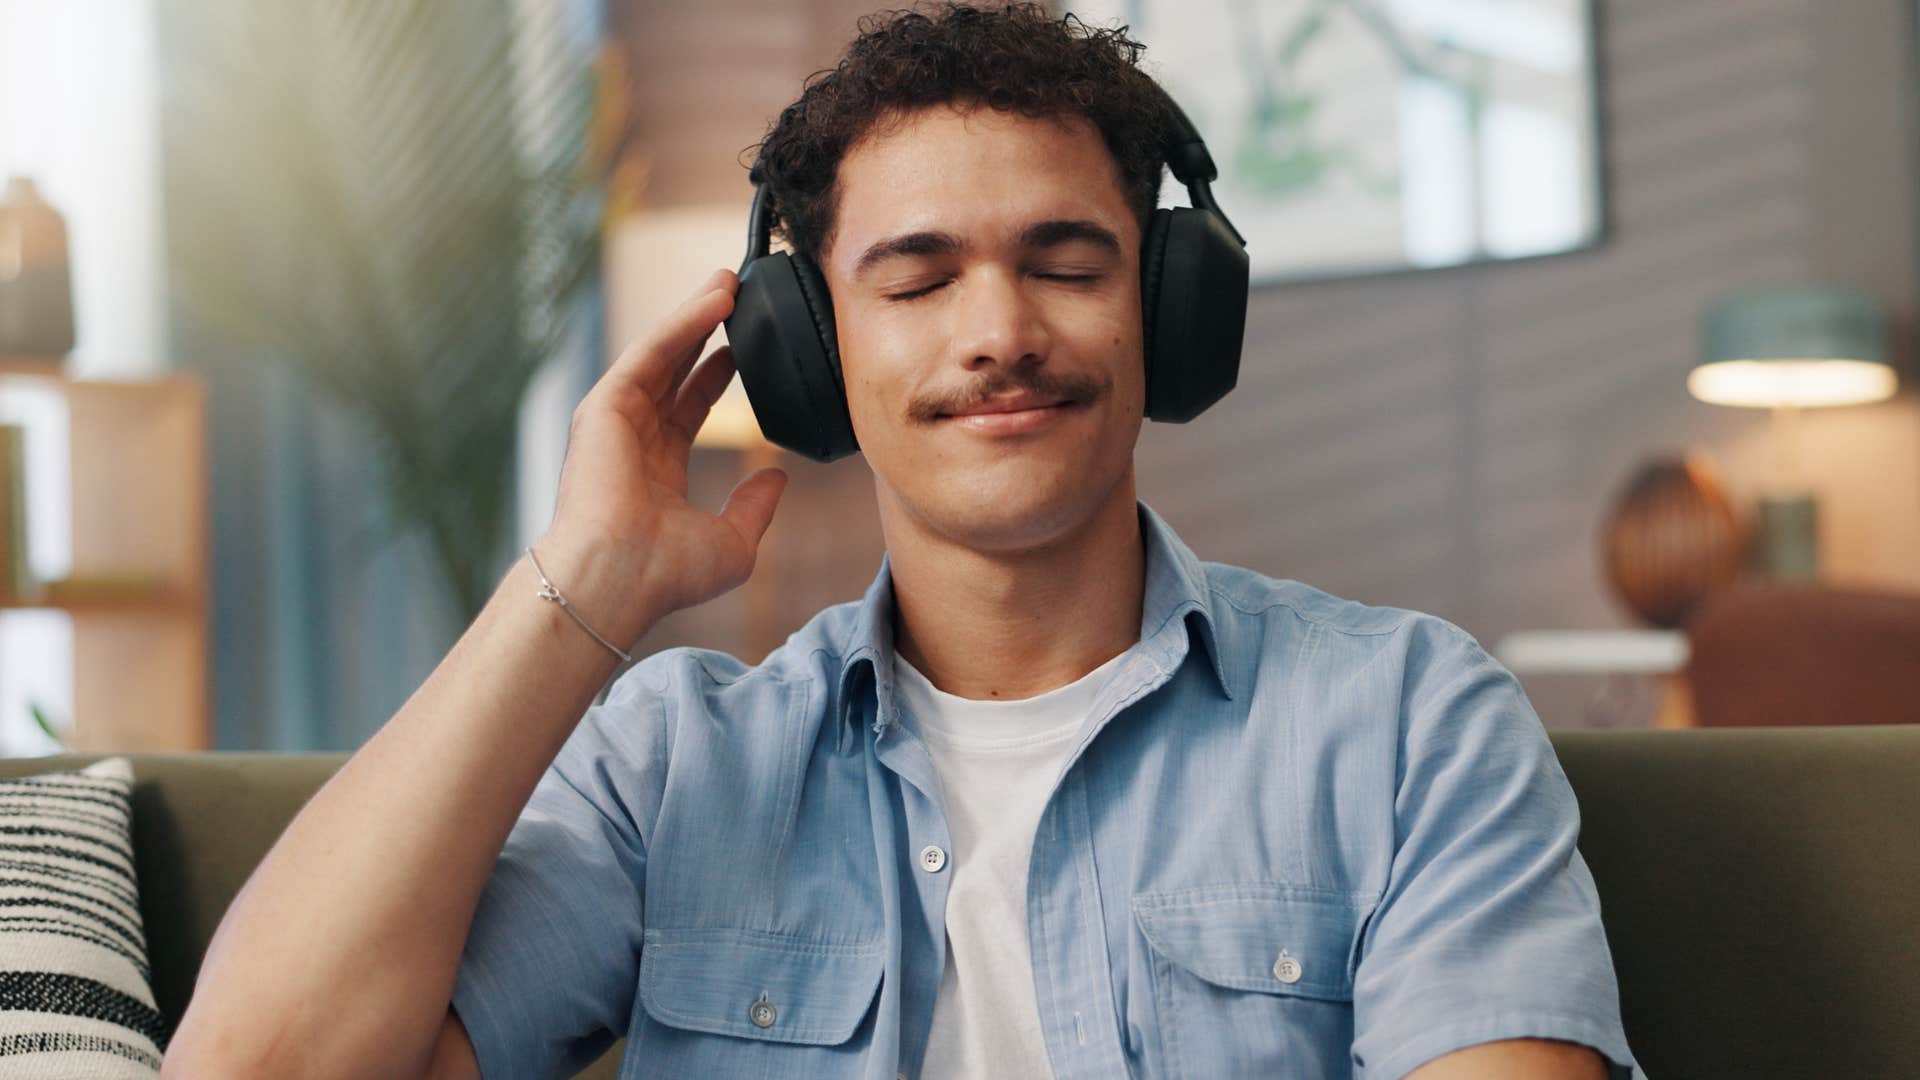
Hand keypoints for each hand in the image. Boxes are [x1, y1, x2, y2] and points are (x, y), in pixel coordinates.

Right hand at [538, 268, 786, 643]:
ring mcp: (615, 421)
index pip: (688, 409)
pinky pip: (650, 352)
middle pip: (672, 370)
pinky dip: (682, 323)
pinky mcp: (605, 405)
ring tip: (729, 280)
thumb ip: (755, 506)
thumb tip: (777, 477)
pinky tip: (713, 300)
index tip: (742, 349)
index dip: (715, 376)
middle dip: (703, 330)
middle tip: (735, 295)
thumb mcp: (732, 542)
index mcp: (656, 471)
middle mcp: (632, 441)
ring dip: (694, 313)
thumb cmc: (666, 573)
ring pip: (662, 352)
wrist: (620, 578)